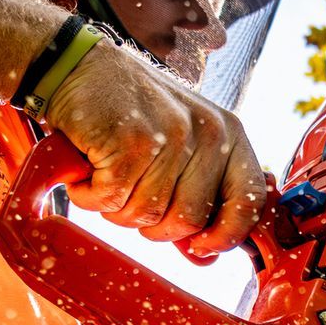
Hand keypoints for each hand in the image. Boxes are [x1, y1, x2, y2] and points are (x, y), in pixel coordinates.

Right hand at [42, 39, 264, 255]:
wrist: (76, 66)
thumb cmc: (128, 113)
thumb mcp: (178, 146)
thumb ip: (195, 198)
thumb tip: (206, 258)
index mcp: (229, 134)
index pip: (249, 201)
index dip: (226, 235)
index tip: (201, 247)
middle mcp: (208, 133)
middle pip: (190, 220)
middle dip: (153, 225)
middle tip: (130, 198)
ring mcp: (171, 136)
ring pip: (147, 215)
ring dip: (117, 209)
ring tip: (107, 176)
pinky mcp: (131, 141)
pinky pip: (112, 200)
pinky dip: (91, 196)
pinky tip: (88, 170)